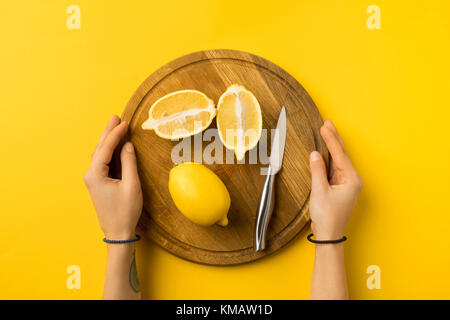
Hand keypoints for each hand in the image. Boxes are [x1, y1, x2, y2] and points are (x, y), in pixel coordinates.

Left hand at [84, 115, 142, 239]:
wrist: (117, 232)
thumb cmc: (125, 211)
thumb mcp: (131, 185)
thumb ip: (129, 163)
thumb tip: (127, 146)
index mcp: (95, 174)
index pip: (105, 148)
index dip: (116, 134)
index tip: (125, 123)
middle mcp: (91, 175)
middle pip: (100, 148)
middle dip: (108, 132)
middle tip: (116, 117)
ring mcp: (93, 179)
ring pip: (100, 154)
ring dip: (108, 140)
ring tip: (116, 126)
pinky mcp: (99, 183)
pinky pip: (103, 162)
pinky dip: (109, 151)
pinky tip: (116, 145)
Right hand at [309, 120, 362, 239]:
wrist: (329, 235)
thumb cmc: (327, 217)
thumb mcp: (319, 192)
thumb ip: (317, 171)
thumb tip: (315, 154)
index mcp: (351, 179)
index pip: (339, 154)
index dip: (331, 139)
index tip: (325, 126)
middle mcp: (351, 179)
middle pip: (341, 154)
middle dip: (334, 139)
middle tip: (328, 123)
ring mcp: (346, 183)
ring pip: (337, 160)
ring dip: (331, 146)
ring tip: (326, 131)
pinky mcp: (339, 187)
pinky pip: (333, 168)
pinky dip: (328, 157)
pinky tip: (324, 150)